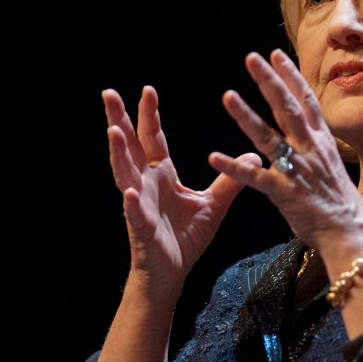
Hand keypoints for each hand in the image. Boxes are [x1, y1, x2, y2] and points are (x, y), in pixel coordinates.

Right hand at [104, 86, 258, 295]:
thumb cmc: (187, 237)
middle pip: (129, 146)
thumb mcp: (214, 204)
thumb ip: (229, 180)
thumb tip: (253, 155)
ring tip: (113, 131)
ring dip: (118, 153)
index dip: (149, 115)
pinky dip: (132, 201)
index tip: (147, 89)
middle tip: (109, 93)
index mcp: (162, 175)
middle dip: (119, 120)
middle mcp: (146, 183)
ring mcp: (140, 204)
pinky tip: (130, 190)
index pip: (153, 139)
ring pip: (125, 173)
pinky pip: (136, 213)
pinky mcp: (142, 228)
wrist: (173, 272)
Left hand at [208, 49, 362, 248]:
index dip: (291, 77)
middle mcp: (310, 150)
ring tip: (228, 96)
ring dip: (246, 115)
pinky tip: (213, 157)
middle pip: (288, 109)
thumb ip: (316, 150)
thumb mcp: (332, 168)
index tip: (276, 55)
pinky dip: (234, 167)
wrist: (351, 231)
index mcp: (322, 143)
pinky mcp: (284, 192)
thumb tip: (308, 137)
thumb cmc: (341, 204)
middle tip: (252, 58)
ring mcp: (297, 169)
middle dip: (270, 82)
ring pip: (269, 137)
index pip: (306, 101)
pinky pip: (254, 177)